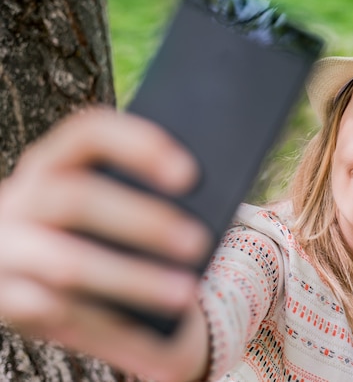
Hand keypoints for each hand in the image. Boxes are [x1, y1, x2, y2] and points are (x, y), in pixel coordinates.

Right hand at [0, 109, 211, 380]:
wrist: (27, 267)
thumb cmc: (88, 226)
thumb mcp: (105, 200)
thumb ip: (140, 196)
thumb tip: (208, 208)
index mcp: (54, 161)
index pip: (89, 133)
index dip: (138, 146)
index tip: (190, 174)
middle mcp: (23, 197)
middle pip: (78, 198)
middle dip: (143, 221)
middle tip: (200, 242)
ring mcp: (7, 250)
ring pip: (68, 264)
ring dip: (133, 280)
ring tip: (187, 295)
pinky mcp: (4, 300)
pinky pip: (61, 316)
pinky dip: (113, 332)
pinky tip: (153, 342)